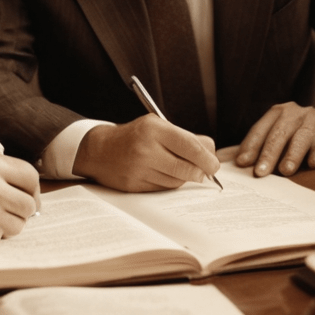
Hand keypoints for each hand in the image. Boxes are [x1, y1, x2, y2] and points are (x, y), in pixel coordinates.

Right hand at [0, 151, 39, 246]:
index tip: (26, 197)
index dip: (32, 190)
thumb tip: (34, 191)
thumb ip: (6, 170)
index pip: (31, 177)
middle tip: (6, 210)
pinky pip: (6, 235)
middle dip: (21, 209)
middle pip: (30, 203)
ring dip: (10, 223)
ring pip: (21, 221)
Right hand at [72, 116, 219, 191]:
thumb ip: (183, 137)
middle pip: (186, 167)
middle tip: (207, 172)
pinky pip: (163, 188)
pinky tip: (167, 175)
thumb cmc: (135, 136)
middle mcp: (145, 148)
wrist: (100, 150)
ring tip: (185, 170)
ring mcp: (139, 168)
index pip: (190, 145)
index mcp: (154, 129)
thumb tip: (211, 152)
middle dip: (201, 172)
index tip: (214, 164)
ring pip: (176, 180)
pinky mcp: (134, 185)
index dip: (207, 157)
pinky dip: (171, 184)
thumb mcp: (156, 126)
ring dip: (185, 178)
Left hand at [235, 101, 314, 176]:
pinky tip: (313, 165)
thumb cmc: (303, 136)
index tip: (241, 163)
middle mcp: (296, 114)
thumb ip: (262, 145)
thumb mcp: (283, 134)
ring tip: (285, 171)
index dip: (250, 146)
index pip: (261, 129)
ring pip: (300, 139)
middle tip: (259, 173)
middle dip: (268, 154)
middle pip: (278, 134)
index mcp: (280, 112)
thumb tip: (235, 163)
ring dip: (292, 156)